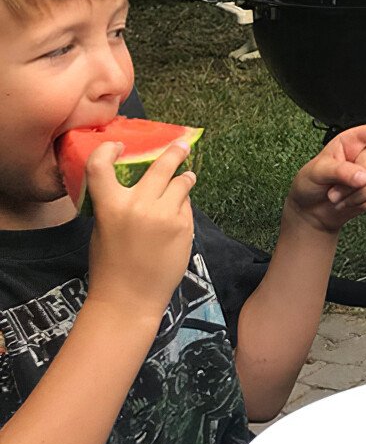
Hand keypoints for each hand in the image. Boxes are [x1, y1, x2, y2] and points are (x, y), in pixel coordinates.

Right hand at [86, 140, 196, 320]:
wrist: (129, 299)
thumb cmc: (111, 265)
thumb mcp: (104, 229)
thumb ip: (118, 203)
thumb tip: (137, 182)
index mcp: (110, 206)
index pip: (100, 167)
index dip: (107, 150)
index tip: (118, 145)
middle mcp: (138, 206)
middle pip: (161, 165)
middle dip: (175, 152)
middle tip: (182, 145)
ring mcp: (164, 215)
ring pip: (181, 182)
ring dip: (184, 179)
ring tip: (186, 178)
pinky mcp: (183, 226)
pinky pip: (186, 206)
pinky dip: (183, 206)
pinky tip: (178, 214)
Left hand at [286, 120, 365, 233]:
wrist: (312, 212)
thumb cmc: (310, 184)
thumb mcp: (316, 173)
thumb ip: (340, 171)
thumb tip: (363, 176)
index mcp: (351, 141)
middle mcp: (364, 154)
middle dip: (352, 185)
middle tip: (333, 191)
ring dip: (355, 197)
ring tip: (338, 198)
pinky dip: (364, 204)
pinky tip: (350, 203)